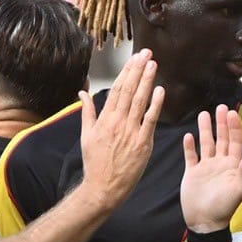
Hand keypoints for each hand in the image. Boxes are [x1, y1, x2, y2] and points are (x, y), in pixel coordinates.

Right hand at [78, 49, 164, 208]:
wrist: (103, 188)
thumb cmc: (95, 163)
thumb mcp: (86, 135)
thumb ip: (87, 112)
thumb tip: (82, 93)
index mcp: (104, 119)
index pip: (117, 89)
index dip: (127, 72)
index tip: (134, 58)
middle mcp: (117, 122)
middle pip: (129, 90)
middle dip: (138, 70)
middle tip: (147, 53)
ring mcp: (130, 133)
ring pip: (140, 101)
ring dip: (147, 81)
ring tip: (153, 64)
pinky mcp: (142, 144)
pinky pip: (150, 120)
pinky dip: (155, 104)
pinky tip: (160, 90)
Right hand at [180, 105, 241, 232]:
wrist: (204, 222)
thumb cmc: (224, 208)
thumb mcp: (238, 189)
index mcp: (233, 166)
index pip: (236, 142)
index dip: (235, 128)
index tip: (232, 113)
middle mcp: (220, 164)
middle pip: (222, 139)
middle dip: (222, 123)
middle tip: (221, 107)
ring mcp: (206, 167)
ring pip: (206, 144)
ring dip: (206, 130)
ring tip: (204, 114)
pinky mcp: (192, 173)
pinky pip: (191, 156)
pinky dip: (189, 146)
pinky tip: (188, 136)